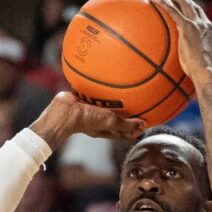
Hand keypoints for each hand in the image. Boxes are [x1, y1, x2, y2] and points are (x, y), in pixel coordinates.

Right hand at [30, 92, 145, 149]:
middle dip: (127, 114)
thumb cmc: (86, 120)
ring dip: (115, 99)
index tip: (146, 122)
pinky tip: (109, 81)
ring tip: (126, 90)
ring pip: (107, 105)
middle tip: (140, 105)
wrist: (65, 111)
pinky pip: (97, 94)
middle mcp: (100, 119)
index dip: (135, 129)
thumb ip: (126, 124)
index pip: (124, 131)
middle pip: (116, 118)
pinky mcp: (86, 99)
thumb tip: (142, 125)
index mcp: (106, 128)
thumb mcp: (110, 122)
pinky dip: (103, 89)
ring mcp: (92, 109)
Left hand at [150, 0, 211, 80]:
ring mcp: (197, 24)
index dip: (195, 11)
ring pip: (185, 5)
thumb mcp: (202, 64)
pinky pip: (173, 12)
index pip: (203, 18)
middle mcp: (206, 25)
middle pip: (195, 7)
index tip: (189, 7)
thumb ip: (197, 59)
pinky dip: (163, 4)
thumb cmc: (203, 73)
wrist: (206, 70)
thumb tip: (191, 67)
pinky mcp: (188, 27)